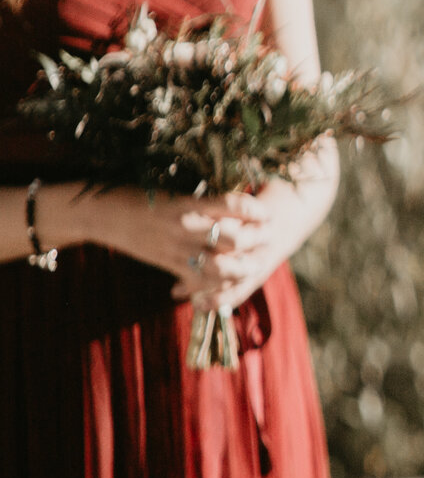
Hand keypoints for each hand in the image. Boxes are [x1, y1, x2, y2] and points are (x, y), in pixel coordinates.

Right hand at [53, 185, 271, 296]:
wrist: (101, 214)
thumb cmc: (138, 195)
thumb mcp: (174, 192)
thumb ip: (202, 201)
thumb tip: (233, 204)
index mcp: (190, 202)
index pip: (234, 205)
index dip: (256, 211)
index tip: (266, 212)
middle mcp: (187, 226)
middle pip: (235, 238)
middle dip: (257, 239)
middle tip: (268, 236)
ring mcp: (177, 247)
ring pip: (222, 265)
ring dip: (242, 267)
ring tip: (252, 264)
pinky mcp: (168, 263)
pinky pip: (198, 280)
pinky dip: (213, 285)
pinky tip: (222, 282)